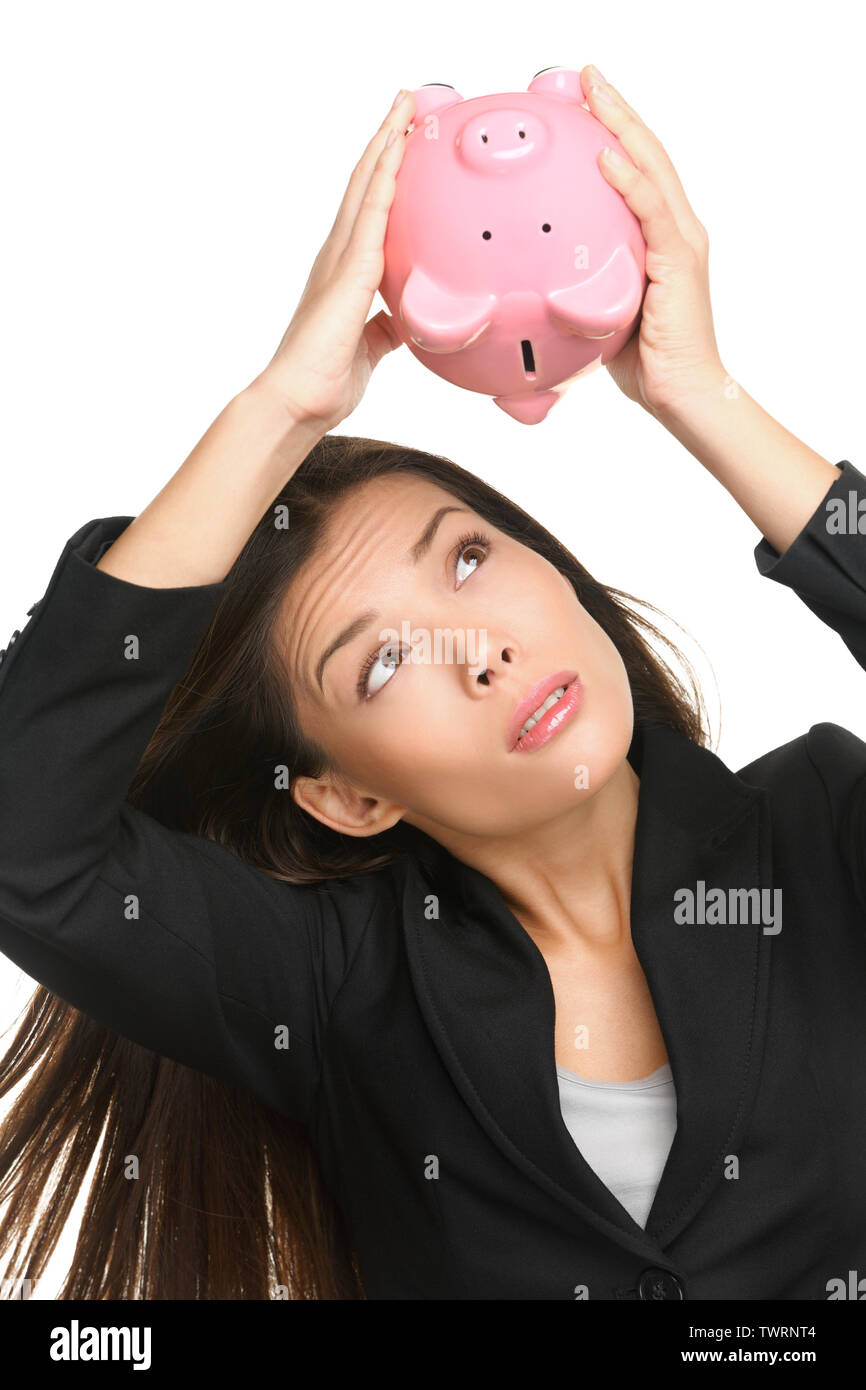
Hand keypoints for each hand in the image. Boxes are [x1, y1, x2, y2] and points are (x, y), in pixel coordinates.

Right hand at [253, 89, 415, 433]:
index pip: (368, 209)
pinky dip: (385, 182)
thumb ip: (385, 327)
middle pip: (364, 183)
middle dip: (385, 140)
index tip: (402, 137)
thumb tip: (403, 321)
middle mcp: (337, 256)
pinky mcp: (347, 274)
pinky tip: (398, 155)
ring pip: (366, 188)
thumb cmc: (324, 381)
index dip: (384, 170)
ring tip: (405, 107)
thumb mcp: (369, 348)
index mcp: (342, 271)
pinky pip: (371, 218)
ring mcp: (339, 260)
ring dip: (386, 145)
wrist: (296, 401)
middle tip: (406, 100)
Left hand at [580, 65, 725, 416]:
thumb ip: (574, 293)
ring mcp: (681, 241)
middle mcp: (676, 229)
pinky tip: (606, 154)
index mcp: (658, 237)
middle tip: (586, 75)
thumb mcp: (599, 317)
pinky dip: (630, 180)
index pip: (635, 171)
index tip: (582, 101)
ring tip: (595, 91)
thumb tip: (522, 295)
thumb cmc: (640, 365)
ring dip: (622, 125)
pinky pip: (652, 211)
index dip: (612, 132)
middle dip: (616, 110)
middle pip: (646, 154)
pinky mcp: (680, 260)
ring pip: (652, 168)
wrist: (681, 395)